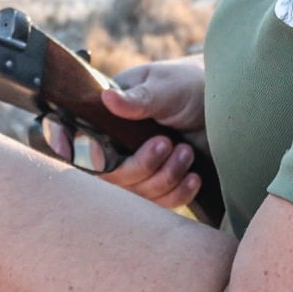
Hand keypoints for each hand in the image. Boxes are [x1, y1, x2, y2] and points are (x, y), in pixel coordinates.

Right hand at [43, 56, 206, 209]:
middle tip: (166, 143)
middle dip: (141, 166)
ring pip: (137, 192)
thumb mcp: (164, 87)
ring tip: (186, 152)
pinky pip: (161, 204)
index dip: (67, 147)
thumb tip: (107, 98)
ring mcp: (138, 167)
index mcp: (107, 116)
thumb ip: (138, 99)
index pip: (76, 137)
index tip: (71, 152)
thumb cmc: (188, 87)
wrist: (226, 105)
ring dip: (165, 176)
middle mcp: (116, 145)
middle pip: (110, 175)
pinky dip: (178, 193)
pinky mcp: (160, 185)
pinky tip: (193, 177)